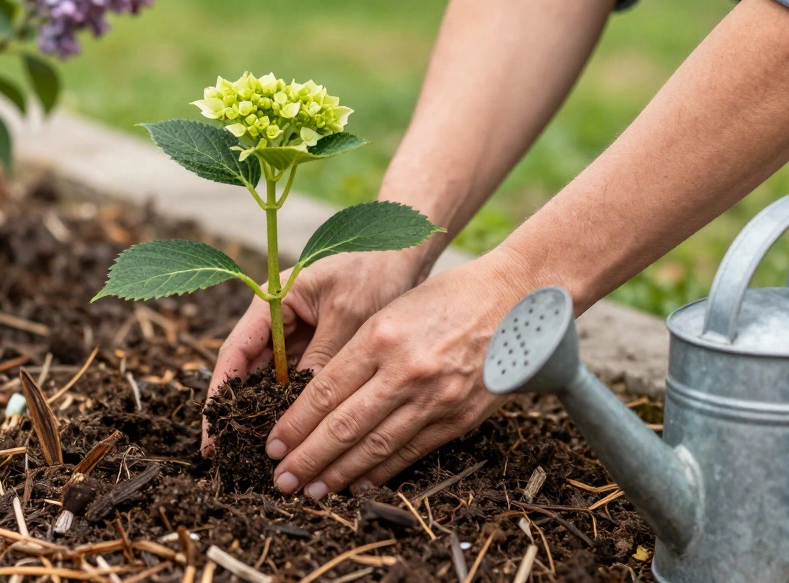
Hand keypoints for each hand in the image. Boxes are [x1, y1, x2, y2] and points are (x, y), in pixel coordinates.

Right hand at [202, 250, 420, 451]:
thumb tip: (306, 408)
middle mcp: (277, 322)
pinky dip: (295, 408)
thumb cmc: (374, 272)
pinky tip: (293, 437)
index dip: (219, 394)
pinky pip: (299, 383)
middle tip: (224, 453)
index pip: (235, 353)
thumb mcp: (348, 314)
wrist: (403, 255)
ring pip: (272, 383)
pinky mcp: (316, 350)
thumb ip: (324, 357)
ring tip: (258, 454)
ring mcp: (296, 337)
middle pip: (247, 373)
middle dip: (237, 412)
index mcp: (272, 303)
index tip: (210, 432)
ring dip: (266, 415)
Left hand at [264, 249, 530, 497]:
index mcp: (381, 336)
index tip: (273, 444)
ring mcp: (435, 398)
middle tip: (281, 479)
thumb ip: (356, 352)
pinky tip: (357, 483)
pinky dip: (381, 472)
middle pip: (343, 426)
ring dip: (339, 474)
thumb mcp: (392, 311)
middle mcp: (406, 370)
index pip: (324, 392)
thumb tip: (317, 397)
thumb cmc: (446, 298)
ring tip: (312, 490)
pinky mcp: (459, 418)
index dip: (294, 424)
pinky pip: (411, 452)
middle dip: (307, 458)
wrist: (514, 301)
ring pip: (375, 447)